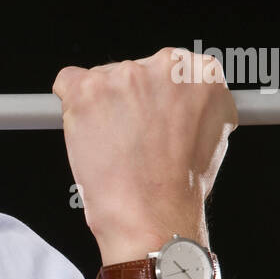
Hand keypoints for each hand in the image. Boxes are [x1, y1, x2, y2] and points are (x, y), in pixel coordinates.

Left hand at [51, 47, 236, 263]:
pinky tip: (85, 131)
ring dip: (102, 109)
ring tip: (115, 147)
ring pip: (102, 82)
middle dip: (129, 102)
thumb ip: (197, 107)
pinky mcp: (87, 89)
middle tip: (132, 140)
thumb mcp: (212, 136)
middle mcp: (166, 64)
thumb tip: (184, 102)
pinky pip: (68, 81)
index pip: (171, 70)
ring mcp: (124, 75)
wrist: (152, 213)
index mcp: (201, 72)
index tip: (152, 121)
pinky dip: (70, 104)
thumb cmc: (180, 185)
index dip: (157, 101)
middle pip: (135, 72)